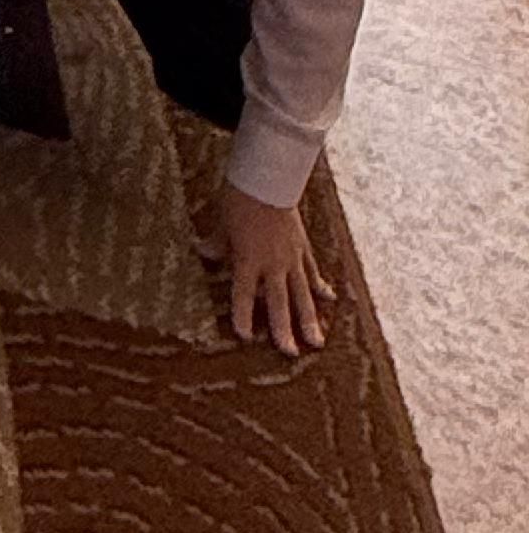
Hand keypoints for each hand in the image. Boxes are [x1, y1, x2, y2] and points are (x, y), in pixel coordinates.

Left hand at [222, 183, 336, 354]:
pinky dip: (320, 285)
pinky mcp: (303, 247)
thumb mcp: (222, 223)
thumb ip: (216, 244)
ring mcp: (291, 257)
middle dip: (283, 329)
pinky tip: (329, 299)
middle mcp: (272, 264)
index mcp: (249, 260)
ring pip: (302, 294)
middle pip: (278, 303)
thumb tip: (202, 252)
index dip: (242, 316)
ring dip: (309, 319)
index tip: (244, 336)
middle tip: (290, 353)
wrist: (268, 178)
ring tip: (317, 342)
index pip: (243, 295)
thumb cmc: (240, 199)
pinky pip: (313, 271)